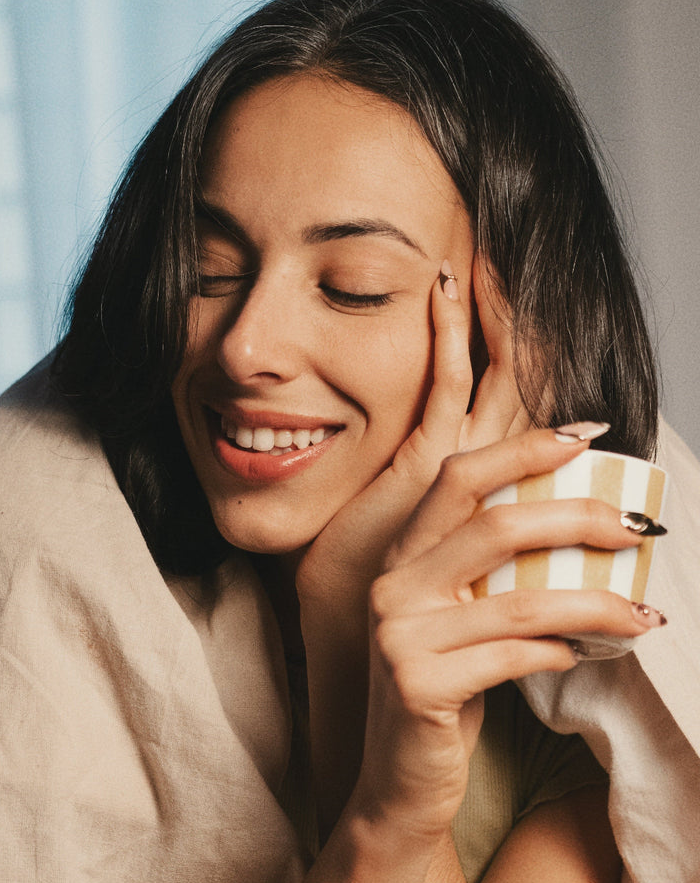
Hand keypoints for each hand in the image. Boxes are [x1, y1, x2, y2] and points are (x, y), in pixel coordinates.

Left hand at [295, 255, 528, 606]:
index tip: (502, 285)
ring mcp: (463, 461)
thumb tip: (390, 444)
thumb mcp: (401, 525)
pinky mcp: (429, 462)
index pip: (520, 394)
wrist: (357, 633)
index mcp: (488, 477)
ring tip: (485, 252)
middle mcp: (490, 466)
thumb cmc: (368, 583)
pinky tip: (443, 284)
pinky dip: (451, 328)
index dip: (521, 338)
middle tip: (505, 248)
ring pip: (501, 367)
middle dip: (517, 310)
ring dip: (494, 306)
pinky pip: (449, 379)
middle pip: (525, 371)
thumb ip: (413, 486)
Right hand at [353, 427, 663, 842]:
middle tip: (633, 530)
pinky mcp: (418, 686)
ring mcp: (399, 637)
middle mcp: (391, 588)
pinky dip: (560, 653)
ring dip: (594, 603)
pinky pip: (513, 657)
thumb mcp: (458, 623)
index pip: (457, 478)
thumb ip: (490, 575)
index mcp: (401, 560)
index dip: (522, 449)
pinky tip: (584, 656)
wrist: (399, 787)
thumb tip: (583, 524)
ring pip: (520, 601)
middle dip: (577, 518)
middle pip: (493, 526)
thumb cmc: (443, 698)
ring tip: (640, 614)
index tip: (586, 437)